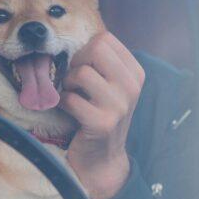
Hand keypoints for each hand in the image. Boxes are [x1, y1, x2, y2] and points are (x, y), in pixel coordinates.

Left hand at [59, 32, 145, 198]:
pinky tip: (69, 112)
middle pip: (95, 48)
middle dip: (77, 62)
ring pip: (81, 73)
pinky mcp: (102, 123)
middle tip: (75, 82)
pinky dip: (63, 103)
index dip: (85, 50)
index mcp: (135, 73)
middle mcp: (131, 87)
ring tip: (73, 97)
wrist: (102, 159)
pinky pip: (70, 99)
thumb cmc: (100, 114)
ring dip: (68, 85)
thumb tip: (78, 39)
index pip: (104, 38)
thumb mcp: (110, 86)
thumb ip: (102, 62)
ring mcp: (119, 106)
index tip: (84, 68)